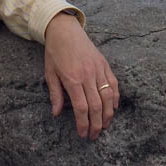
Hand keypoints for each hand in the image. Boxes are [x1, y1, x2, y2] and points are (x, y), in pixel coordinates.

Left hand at [44, 13, 118, 139]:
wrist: (65, 30)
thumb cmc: (55, 52)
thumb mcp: (50, 73)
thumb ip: (55, 94)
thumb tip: (56, 113)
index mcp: (72, 79)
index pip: (82, 107)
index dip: (83, 123)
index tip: (83, 134)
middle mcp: (88, 75)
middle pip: (97, 106)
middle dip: (97, 124)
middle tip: (94, 136)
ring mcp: (98, 69)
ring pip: (108, 96)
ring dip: (108, 114)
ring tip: (105, 125)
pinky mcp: (104, 64)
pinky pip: (114, 84)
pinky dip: (115, 97)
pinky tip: (114, 107)